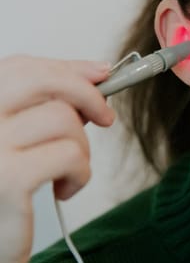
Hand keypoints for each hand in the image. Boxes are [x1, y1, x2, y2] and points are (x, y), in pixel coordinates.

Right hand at [0, 55, 114, 262]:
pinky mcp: (8, 179)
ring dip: (81, 149)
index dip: (68, 69)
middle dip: (88, 95)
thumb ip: (48, 106)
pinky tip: (63, 189)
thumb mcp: (21, 141)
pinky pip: (70, 155)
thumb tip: (97, 73)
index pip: (21, 68)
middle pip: (45, 80)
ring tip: (66, 172)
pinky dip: (80, 173)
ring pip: (65, 120)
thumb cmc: (4, 194)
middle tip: (105, 118)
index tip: (101, 74)